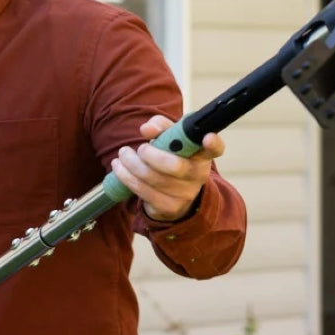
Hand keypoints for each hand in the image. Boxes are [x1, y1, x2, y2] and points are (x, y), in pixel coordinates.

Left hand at [110, 115, 224, 221]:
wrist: (174, 194)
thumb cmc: (172, 158)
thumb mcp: (170, 138)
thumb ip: (161, 127)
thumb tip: (147, 129)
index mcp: (203, 155)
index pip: (215, 149)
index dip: (213, 143)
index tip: (207, 137)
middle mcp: (198, 176)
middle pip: (176, 166)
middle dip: (152, 155)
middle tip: (140, 148)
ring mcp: (185, 194)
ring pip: (154, 179)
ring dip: (132, 165)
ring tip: (122, 154)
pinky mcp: (168, 207)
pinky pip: (144, 192)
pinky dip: (127, 177)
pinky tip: (119, 168)